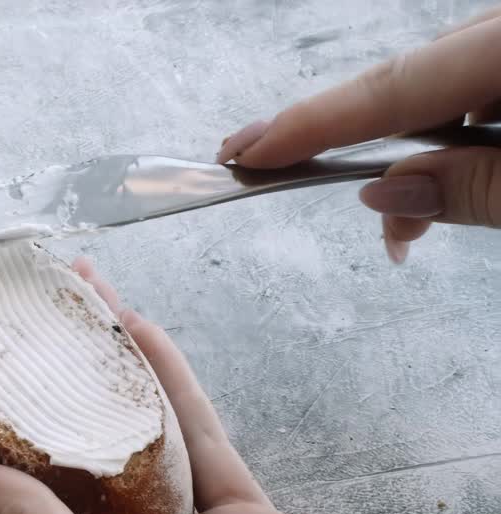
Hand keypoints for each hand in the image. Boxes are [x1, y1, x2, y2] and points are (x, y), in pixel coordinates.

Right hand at [215, 7, 500, 262]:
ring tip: (415, 224)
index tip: (246, 155)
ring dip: (426, 153)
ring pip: (448, 84)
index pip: (390, 87)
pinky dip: (465, 137)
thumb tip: (387, 192)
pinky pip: (485, 86)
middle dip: (374, 152)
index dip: (312, 124)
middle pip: (413, 79)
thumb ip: (477, 186)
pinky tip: (471, 179)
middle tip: (362, 224)